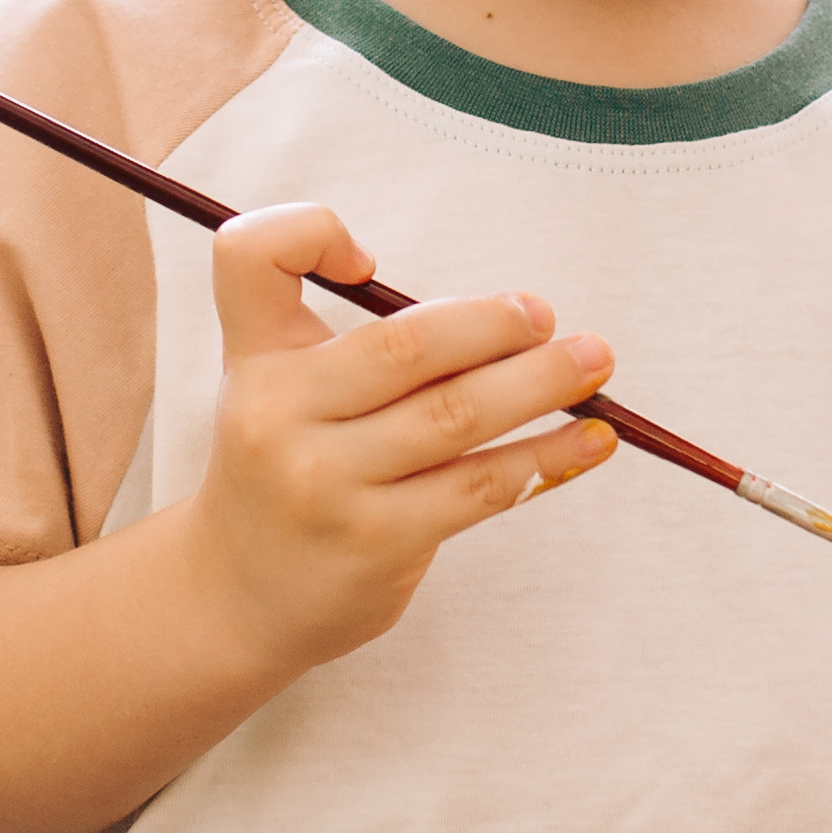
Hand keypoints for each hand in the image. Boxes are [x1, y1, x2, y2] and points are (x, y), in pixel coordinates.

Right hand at [182, 202, 617, 675]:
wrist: (236, 600)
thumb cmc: (284, 473)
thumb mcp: (279, 394)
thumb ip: (353, 346)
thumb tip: (502, 320)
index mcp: (255, 359)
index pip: (252, 255)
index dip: (311, 233)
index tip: (369, 264)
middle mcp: (277, 414)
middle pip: (404, 343)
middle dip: (492, 324)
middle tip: (542, 315)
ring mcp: (326, 482)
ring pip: (457, 414)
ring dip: (542, 382)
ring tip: (595, 361)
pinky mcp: (377, 540)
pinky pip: (481, 486)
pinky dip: (547, 456)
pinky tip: (590, 441)